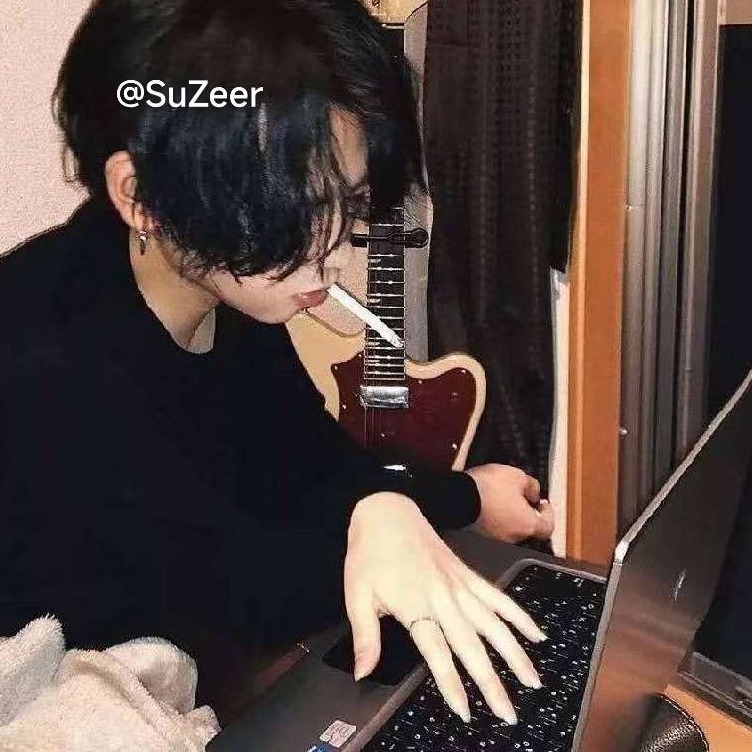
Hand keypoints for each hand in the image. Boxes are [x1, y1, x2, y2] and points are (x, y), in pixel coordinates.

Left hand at [344, 492, 546, 723]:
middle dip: (492, 681)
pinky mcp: (468, 574)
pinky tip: (536, 633)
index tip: (466, 711)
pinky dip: (518, 615)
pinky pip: (498, 597)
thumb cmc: (369, 554)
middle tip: (508, 712)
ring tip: (532, 680)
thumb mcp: (356, 595)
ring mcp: (460, 585)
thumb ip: (365, 637)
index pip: (438, 653)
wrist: (386, 510)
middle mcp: (443, 597)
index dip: (452, 684)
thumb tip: (362, 673)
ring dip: (514, 653)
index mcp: (415, 605)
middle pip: (472, 645)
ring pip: (493, 624)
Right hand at [464, 464, 553, 542]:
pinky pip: (490, 527)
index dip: (548, 514)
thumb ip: (532, 486)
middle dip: (525, 513)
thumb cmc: (489, 487)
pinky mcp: (477, 537)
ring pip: (507, 528)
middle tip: (520, 497)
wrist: (457, 497)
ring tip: (499, 498)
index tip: (542, 503)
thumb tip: (534, 494)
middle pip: (526, 528)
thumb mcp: (517, 476)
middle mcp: (513, 537)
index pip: (548, 527)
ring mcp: (494, 540)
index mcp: (528, 525)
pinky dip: (491, 518)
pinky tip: (485, 504)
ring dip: (507, 515)